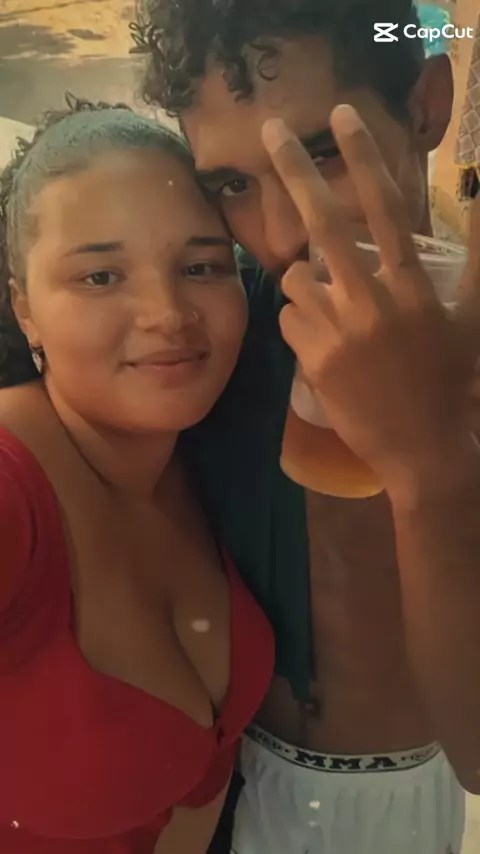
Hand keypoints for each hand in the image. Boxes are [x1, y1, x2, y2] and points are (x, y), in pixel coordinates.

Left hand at [262, 106, 479, 496]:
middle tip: (270, 129)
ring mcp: (341, 332)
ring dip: (308, 284)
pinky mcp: (316, 361)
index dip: (364, 157)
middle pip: (325, 224)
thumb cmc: (453, 380)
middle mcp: (374, 300)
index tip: (340, 115)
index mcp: (413, 285)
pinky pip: (290, 320)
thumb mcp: (472, 317)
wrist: (426, 448)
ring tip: (333, 311)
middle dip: (295, 170)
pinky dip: (301, 323)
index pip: (387, 208)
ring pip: (298, 278)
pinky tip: (324, 344)